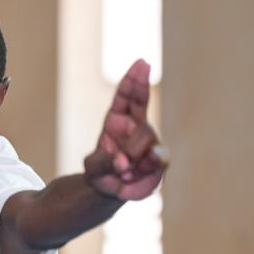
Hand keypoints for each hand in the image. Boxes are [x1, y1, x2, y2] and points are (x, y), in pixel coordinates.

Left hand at [84, 59, 166, 200]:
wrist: (112, 191)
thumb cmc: (101, 173)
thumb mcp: (93, 168)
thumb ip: (104, 163)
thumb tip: (123, 163)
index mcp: (116, 121)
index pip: (126, 95)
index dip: (134, 79)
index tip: (142, 63)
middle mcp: (136, 126)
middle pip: (142, 105)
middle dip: (137, 113)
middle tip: (122, 153)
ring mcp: (150, 141)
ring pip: (147, 137)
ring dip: (133, 156)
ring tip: (124, 171)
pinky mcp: (159, 158)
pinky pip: (160, 156)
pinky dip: (151, 162)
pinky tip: (143, 166)